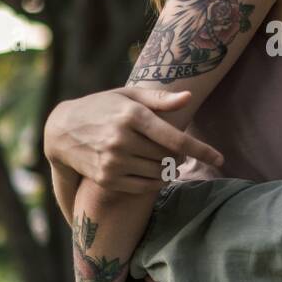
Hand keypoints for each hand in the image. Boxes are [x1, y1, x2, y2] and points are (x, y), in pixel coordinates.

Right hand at [44, 86, 223, 193]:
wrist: (62, 131)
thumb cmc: (103, 107)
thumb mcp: (128, 95)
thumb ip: (160, 99)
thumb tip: (189, 98)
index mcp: (132, 115)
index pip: (175, 139)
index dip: (201, 150)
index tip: (219, 158)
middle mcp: (122, 139)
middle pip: (169, 158)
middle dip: (179, 157)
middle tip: (178, 152)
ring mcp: (113, 161)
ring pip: (158, 173)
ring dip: (168, 170)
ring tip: (162, 160)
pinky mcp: (107, 179)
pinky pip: (144, 187)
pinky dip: (154, 181)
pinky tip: (151, 171)